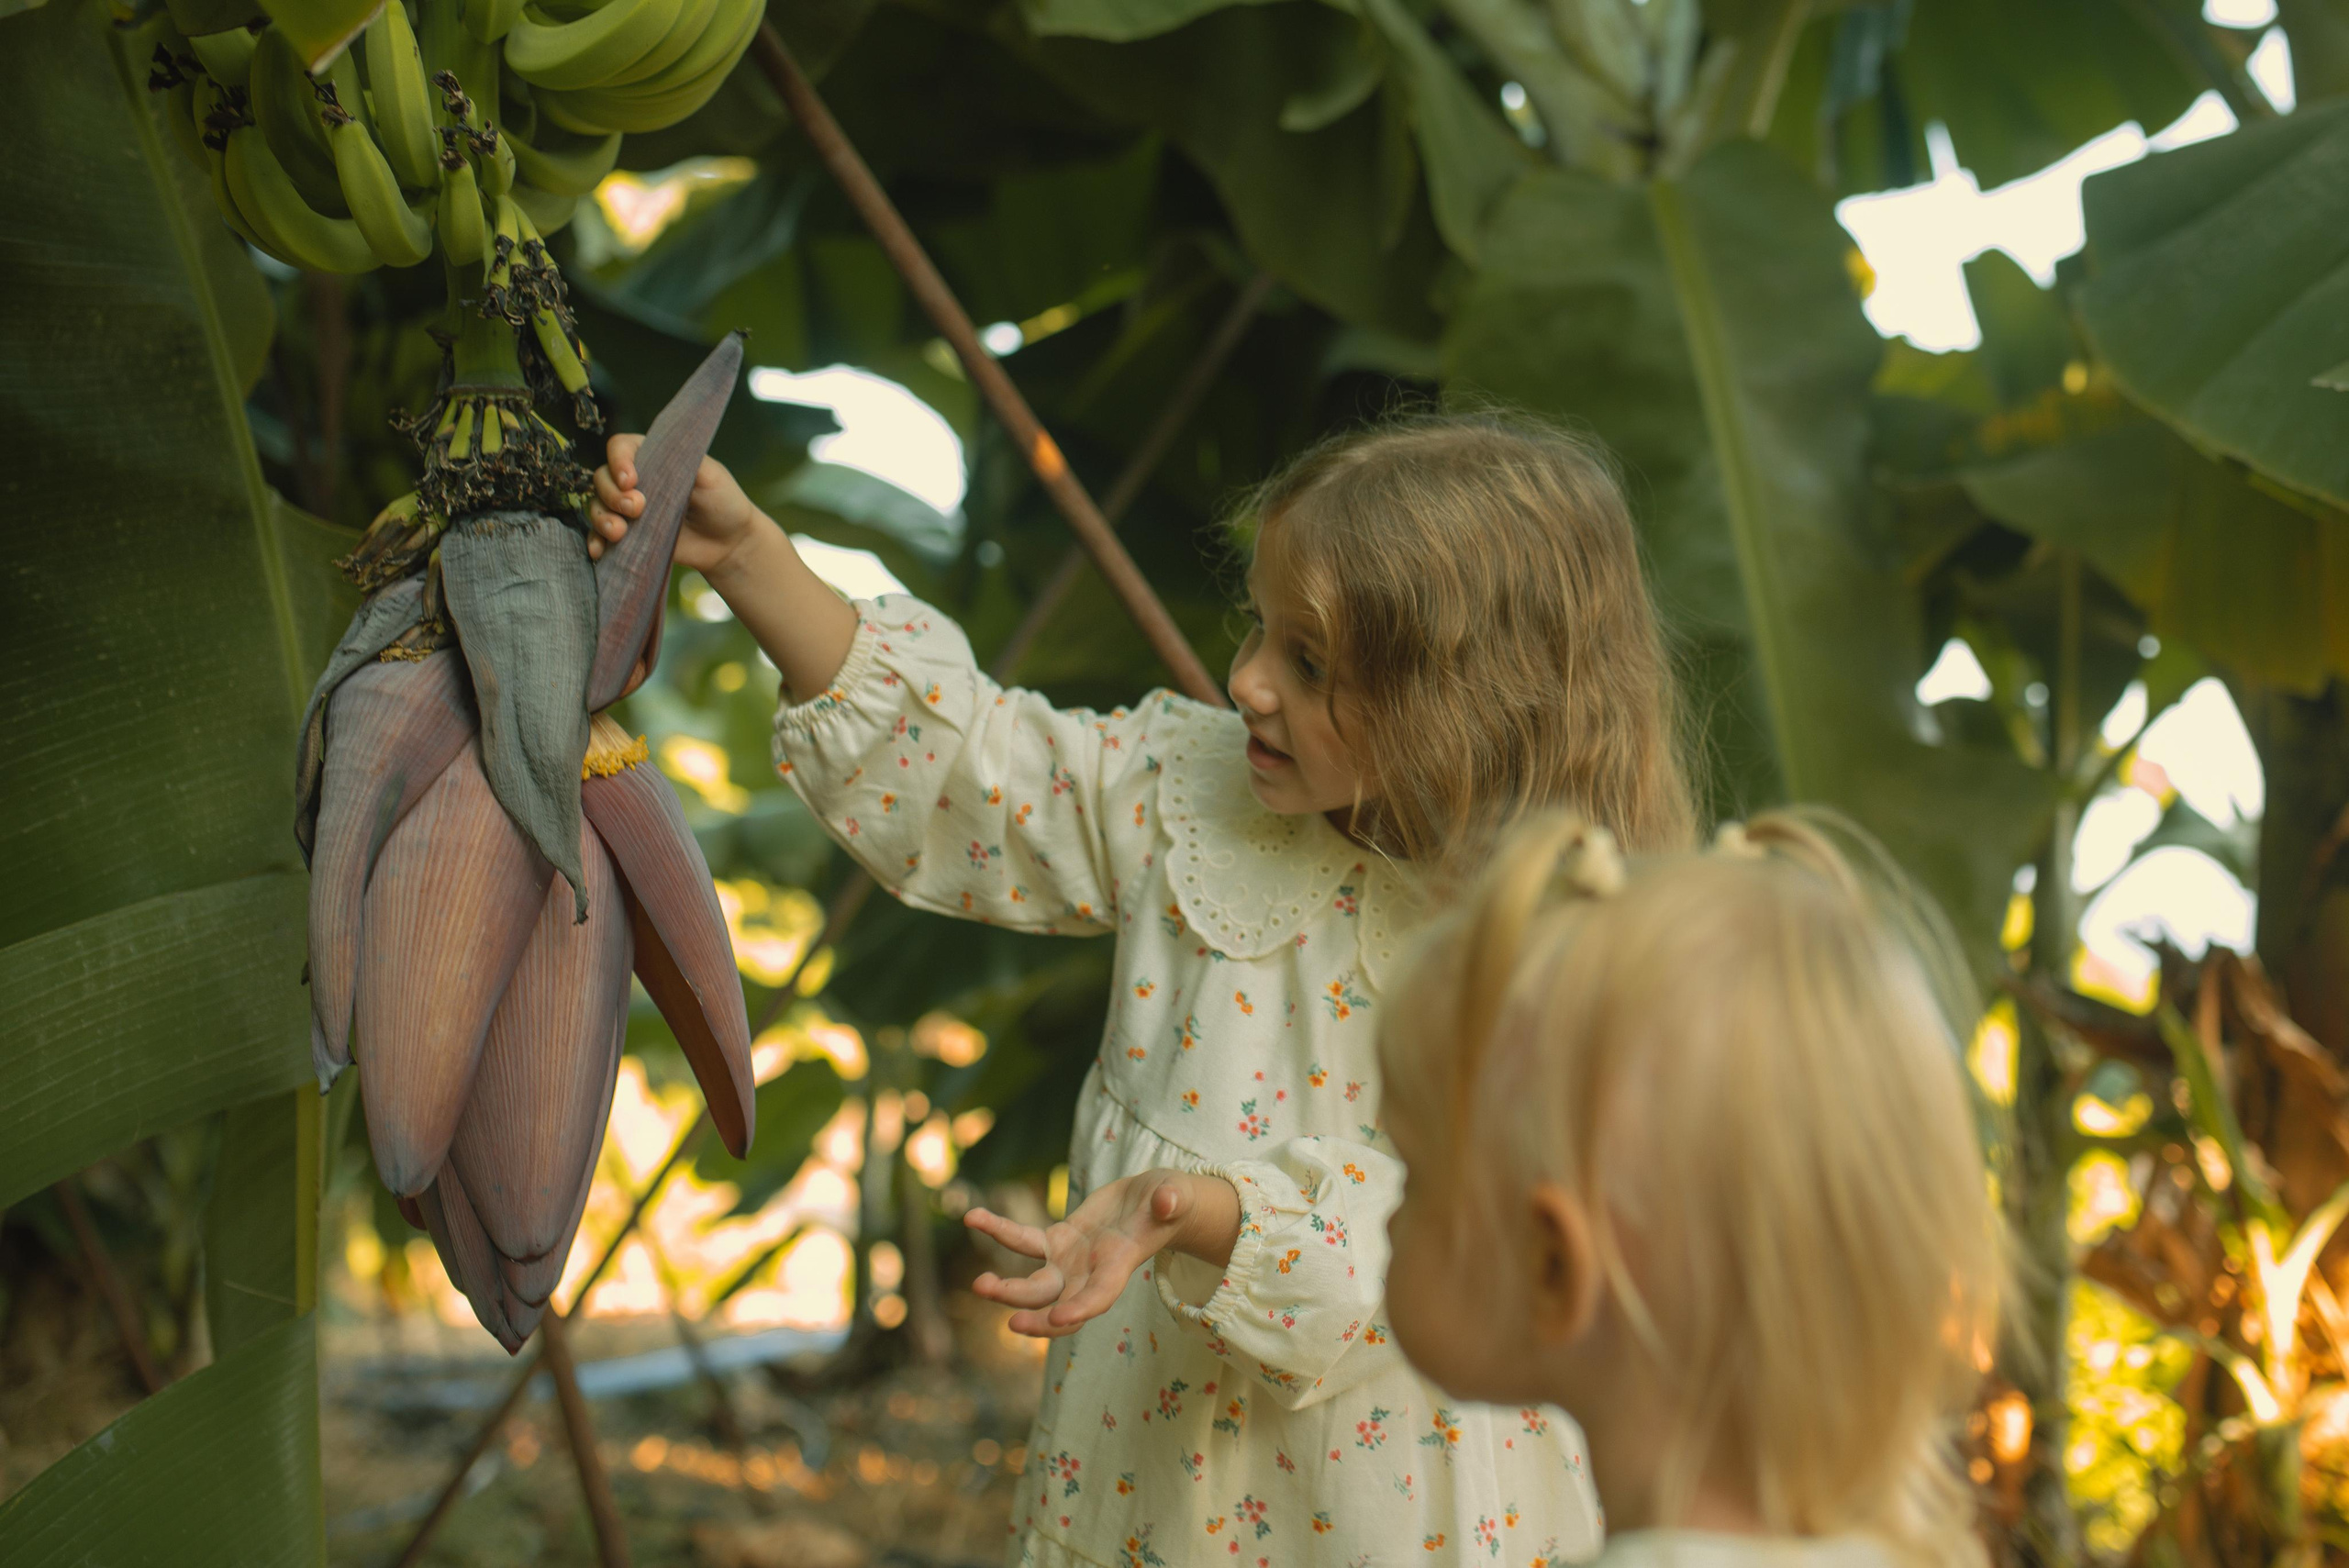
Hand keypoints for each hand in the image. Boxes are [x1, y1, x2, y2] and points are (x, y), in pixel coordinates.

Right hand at [586, 433, 759, 575]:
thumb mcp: (711, 474)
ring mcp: (628, 509)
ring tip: (619, 533)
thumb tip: (658, 449)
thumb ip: (684, 458)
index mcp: (653, 457)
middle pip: (602, 477)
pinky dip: (595, 542)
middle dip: (612, 494)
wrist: (729, 543)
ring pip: (596, 506)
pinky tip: (600, 552)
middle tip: (638, 509)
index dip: (618, 461)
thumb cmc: (723, 502)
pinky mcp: (628, 536)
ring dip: (601, 519)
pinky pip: (599, 536)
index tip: (631, 481)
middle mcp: (635, 481)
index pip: (621, 447)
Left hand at [965, 1169, 1241, 1337]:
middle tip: (1011, 1324)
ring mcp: (1070, 1262)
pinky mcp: (1057, 1242)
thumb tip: (1167, 1201)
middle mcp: (1090, 1273)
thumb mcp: (1174, 1195)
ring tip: (978, 1284)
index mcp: (1119, 1266)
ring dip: (1006, 1290)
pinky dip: (998, 1230)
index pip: (1099, 1296)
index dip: (1080, 1309)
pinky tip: (972, 1216)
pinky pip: (1023, 1240)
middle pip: (1058, 1303)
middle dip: (1035, 1315)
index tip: (1058, 1319)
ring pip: (1034, 1285)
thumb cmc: (1169, 1200)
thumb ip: (1171, 1201)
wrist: (1154, 1200)